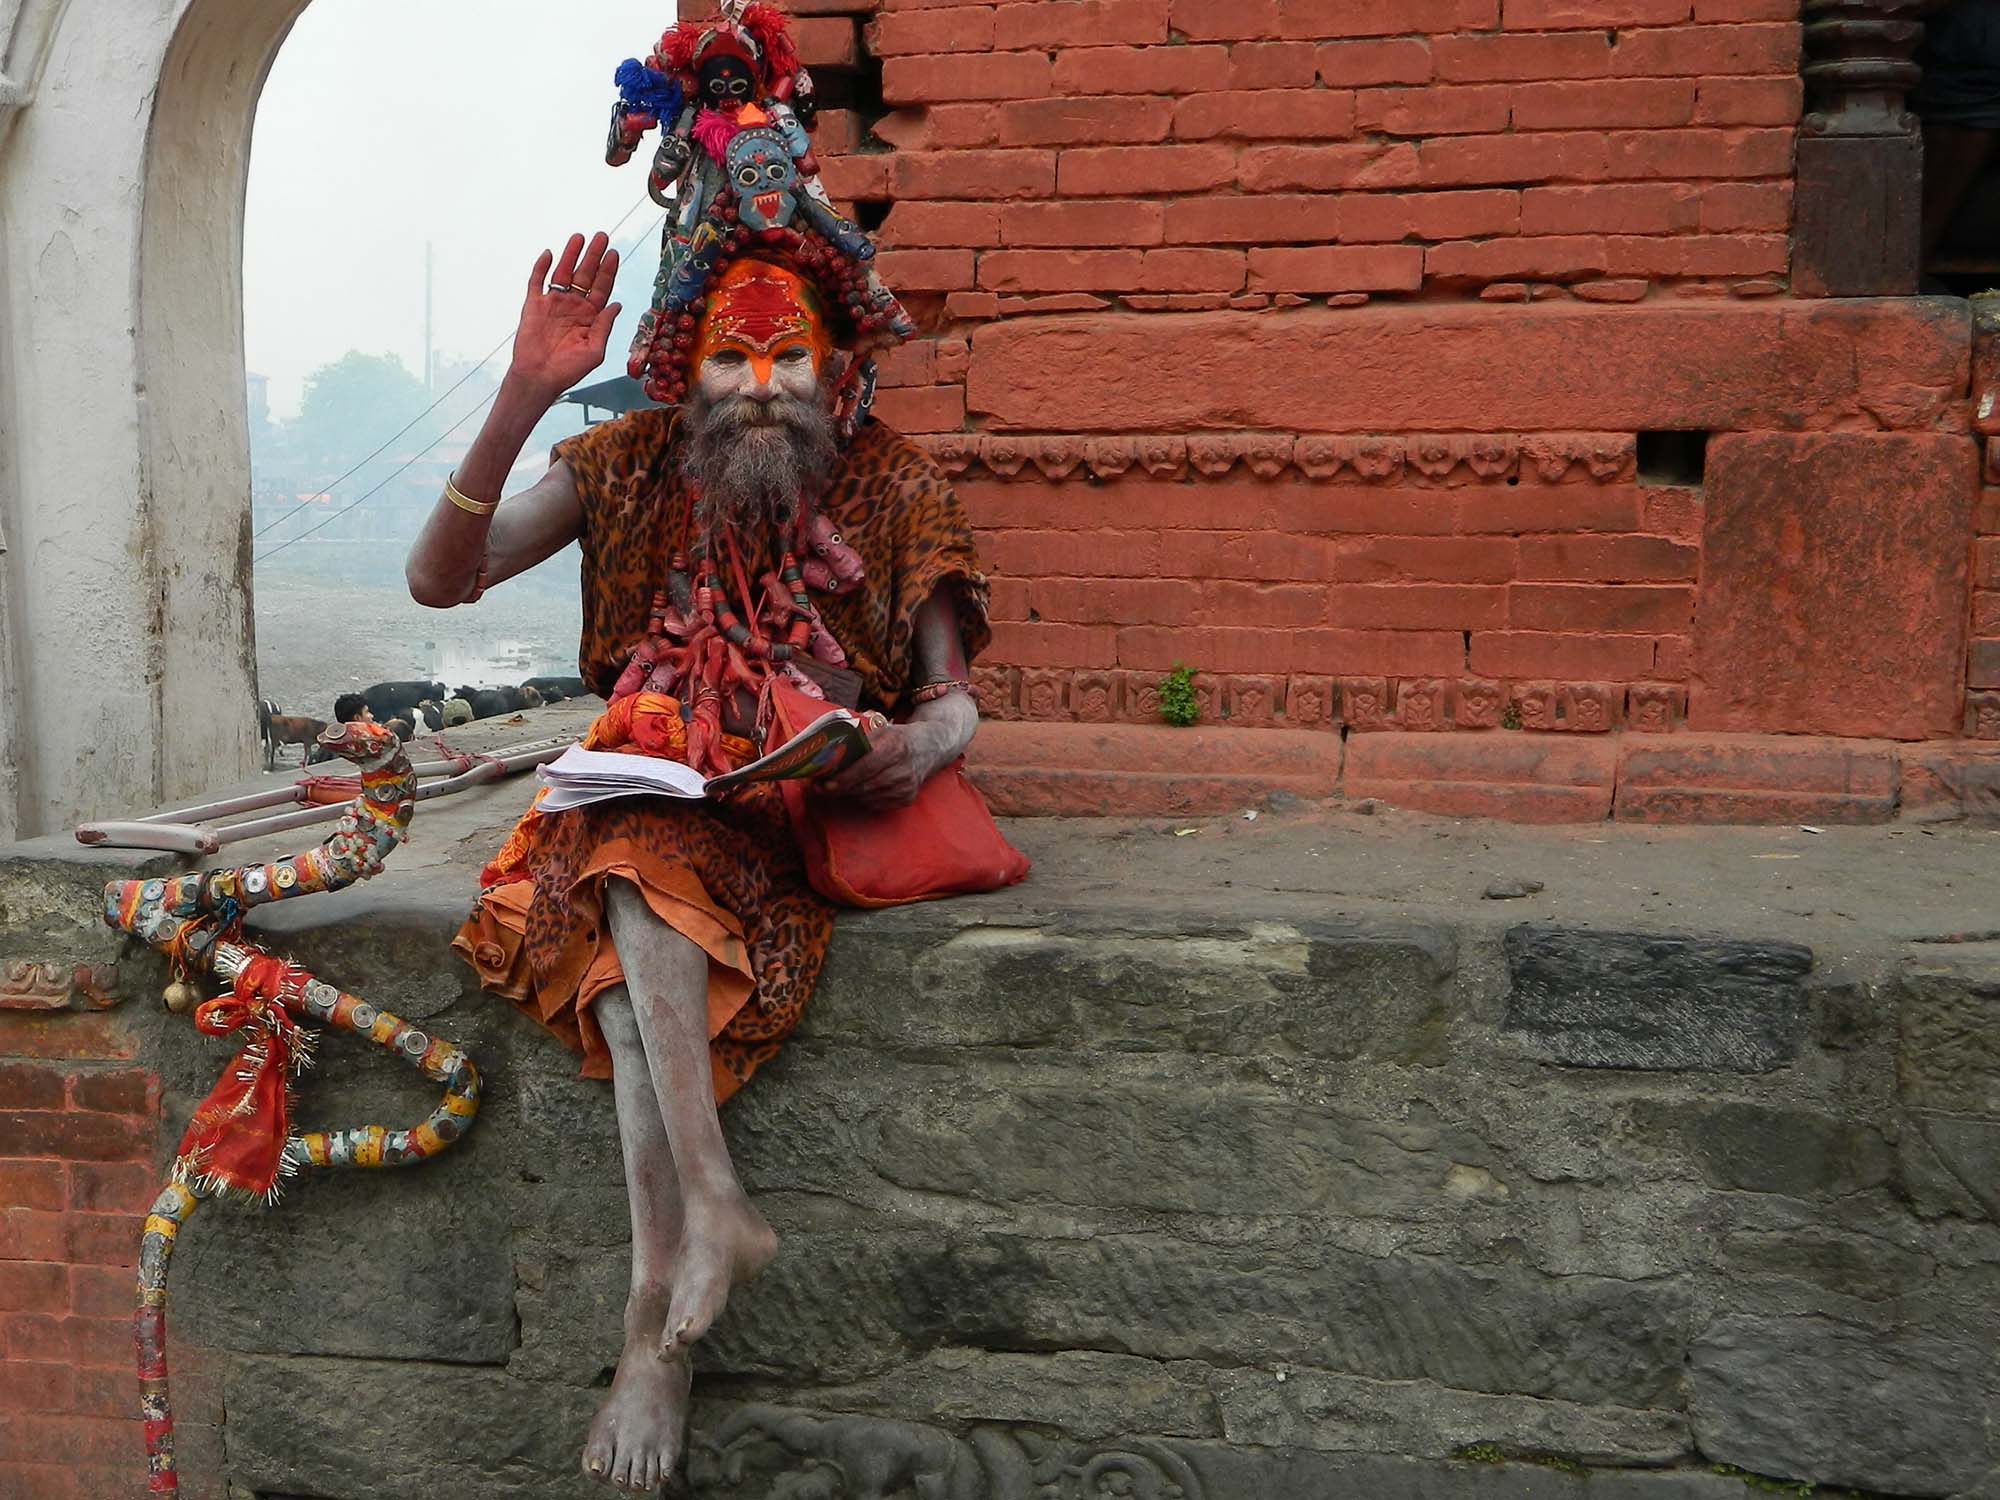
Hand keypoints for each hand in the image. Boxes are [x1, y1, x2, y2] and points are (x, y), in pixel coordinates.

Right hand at [507, 233, 621, 401]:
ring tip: (579, 237)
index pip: (601, 288)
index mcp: (590, 317)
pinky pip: (537, 281)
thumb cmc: (568, 370)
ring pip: (563, 273)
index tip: (614, 253)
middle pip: (585, 275)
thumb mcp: (595, 351)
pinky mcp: (534, 305)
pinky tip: (549, 254)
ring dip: (571, 255)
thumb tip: (617, 304)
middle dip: (593, 256)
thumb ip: (604, 326)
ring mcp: (553, 304)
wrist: (539, 378)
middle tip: (602, 236)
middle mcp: (573, 307)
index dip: (608, 271)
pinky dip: (541, 267)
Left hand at [818, 722, 935, 808]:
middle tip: (822, 787)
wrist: (929, 748)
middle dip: (841, 788)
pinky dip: (864, 798)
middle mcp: (903, 769)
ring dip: (850, 793)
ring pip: (868, 797)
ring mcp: (906, 787)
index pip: (864, 767)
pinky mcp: (907, 799)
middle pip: (864, 785)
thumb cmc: (898, 738)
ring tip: (838, 787)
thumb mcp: (879, 733)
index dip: (843, 778)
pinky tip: (859, 789)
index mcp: (895, 746)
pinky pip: (876, 803)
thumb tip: (827, 760)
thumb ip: (856, 745)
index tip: (824, 784)